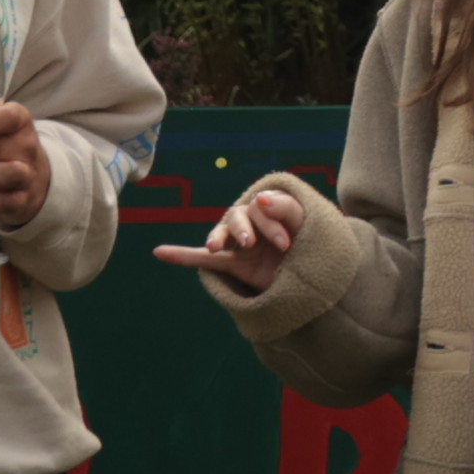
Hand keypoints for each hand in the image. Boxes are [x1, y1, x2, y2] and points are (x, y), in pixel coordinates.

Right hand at [158, 181, 300, 292]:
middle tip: (252, 244)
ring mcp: (238, 243)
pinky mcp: (232, 263)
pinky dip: (181, 255)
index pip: (260, 209)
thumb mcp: (303, 220)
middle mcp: (249, 222)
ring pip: (222, 234)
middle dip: (246, 230)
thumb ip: (284, 207)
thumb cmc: (308, 240)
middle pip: (240, 218)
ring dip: (218, 237)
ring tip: (216, 247)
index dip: (271, 224)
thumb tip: (260, 199)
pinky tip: (160, 252)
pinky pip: (201, 257)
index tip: (285, 243)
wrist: (313, 273)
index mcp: (267, 208)